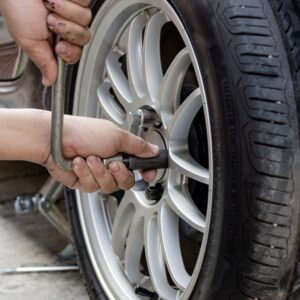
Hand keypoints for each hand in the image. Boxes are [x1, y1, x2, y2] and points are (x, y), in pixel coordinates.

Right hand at [0, 0, 90, 85]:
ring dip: (66, 11)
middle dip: (67, 30)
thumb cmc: (17, 5)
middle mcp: (67, 24)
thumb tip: (49, 82)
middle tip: (51, 21)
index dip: (71, 52)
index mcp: (56, 39)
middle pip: (84, 38)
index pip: (75, 54)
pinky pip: (86, 2)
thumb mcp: (28, 41)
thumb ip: (44, 62)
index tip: (59, 47)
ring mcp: (73, 8)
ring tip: (50, 3)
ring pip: (86, 19)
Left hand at [44, 116, 158, 192]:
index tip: (148, 173)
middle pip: (126, 181)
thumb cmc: (82, 132)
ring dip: (99, 171)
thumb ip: (137, 146)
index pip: (140, 165)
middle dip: (119, 173)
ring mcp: (97, 173)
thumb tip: (153, 150)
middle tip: (113, 162)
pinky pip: (92, 187)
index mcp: (121, 150)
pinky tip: (79, 163)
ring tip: (90, 158)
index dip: (146, 171)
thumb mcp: (116, 135)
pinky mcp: (84, 181)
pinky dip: (85, 174)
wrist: (55, 139)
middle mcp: (111, 162)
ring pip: (109, 186)